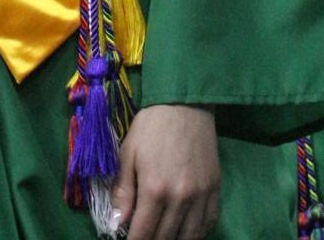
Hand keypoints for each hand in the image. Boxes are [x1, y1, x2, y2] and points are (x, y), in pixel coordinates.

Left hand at [111, 104, 218, 238]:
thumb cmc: (151, 126)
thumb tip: (117, 223)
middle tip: (143, 238)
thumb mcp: (128, 153)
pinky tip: (185, 231)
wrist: (184, 105)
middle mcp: (180, 199)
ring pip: (189, 237)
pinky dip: (197, 233)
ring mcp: (201, 197)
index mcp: (154, 189)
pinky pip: (208, 224)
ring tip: (162, 236)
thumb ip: (123, 191)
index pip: (143, 233)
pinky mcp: (215, 191)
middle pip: (166, 238)